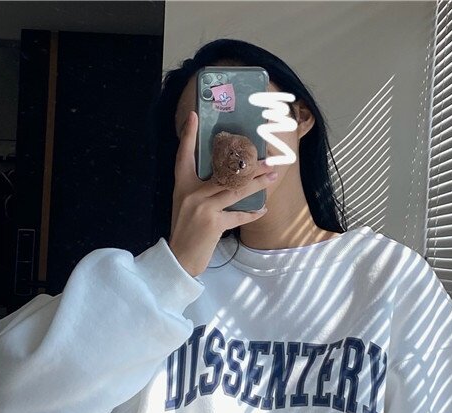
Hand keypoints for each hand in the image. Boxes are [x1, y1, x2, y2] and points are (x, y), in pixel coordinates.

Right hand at [168, 110, 278, 276]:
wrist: (179, 258)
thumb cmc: (186, 230)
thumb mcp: (187, 204)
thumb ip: (202, 190)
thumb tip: (226, 177)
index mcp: (182, 184)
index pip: (184, 154)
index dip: (189, 135)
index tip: (194, 115)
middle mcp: (192, 192)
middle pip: (223, 172)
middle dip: (248, 165)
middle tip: (267, 158)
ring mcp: (203, 208)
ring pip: (235, 190)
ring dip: (256, 183)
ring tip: (272, 176)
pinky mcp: (213, 224)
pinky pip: (238, 216)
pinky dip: (252, 214)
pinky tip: (262, 209)